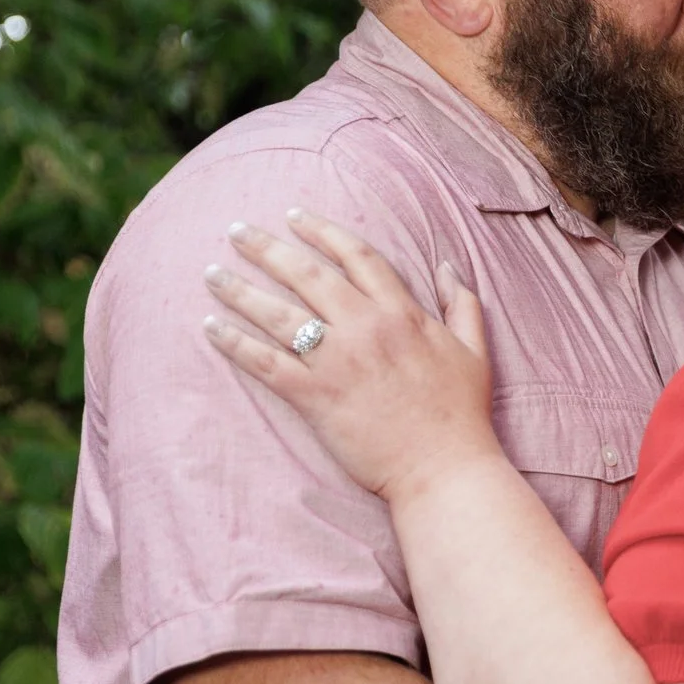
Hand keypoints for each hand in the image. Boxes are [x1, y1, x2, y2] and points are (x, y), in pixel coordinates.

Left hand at [202, 209, 499, 501]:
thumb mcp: (473, 350)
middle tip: (235, 230)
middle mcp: (366, 328)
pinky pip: (265, 362)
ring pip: (278, 314)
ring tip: (211, 274)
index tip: (294, 215)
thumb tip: (447, 265)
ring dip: (239, 290)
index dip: (323, 231)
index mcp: (403, 313)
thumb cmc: (462, 414)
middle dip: (266, 248)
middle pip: (307, 274)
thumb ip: (462, 303)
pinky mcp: (316, 397)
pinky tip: (209, 327)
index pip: (357, 256)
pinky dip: (234, 342)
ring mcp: (339, 362)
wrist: (444, 468)